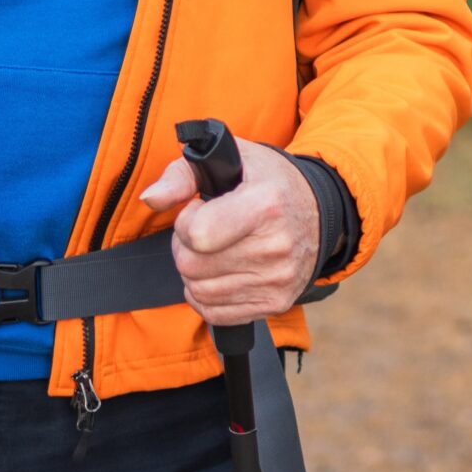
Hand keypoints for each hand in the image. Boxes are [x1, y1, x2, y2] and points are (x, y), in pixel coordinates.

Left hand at [139, 137, 318, 322]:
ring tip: (214, 250)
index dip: (186, 221)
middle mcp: (276, 245)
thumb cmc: (267, 181)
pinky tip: (220, 273)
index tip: (201, 209)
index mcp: (265, 204)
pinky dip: (206, 296)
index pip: (197, 234)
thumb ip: (182, 174)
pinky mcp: (276, 303)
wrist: (320, 211)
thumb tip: (151, 199)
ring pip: (198, 291)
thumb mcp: (232, 158)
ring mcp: (277, 279)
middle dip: (186, 247)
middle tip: (205, 231)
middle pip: (192, 266)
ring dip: (195, 273)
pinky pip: (214, 313)